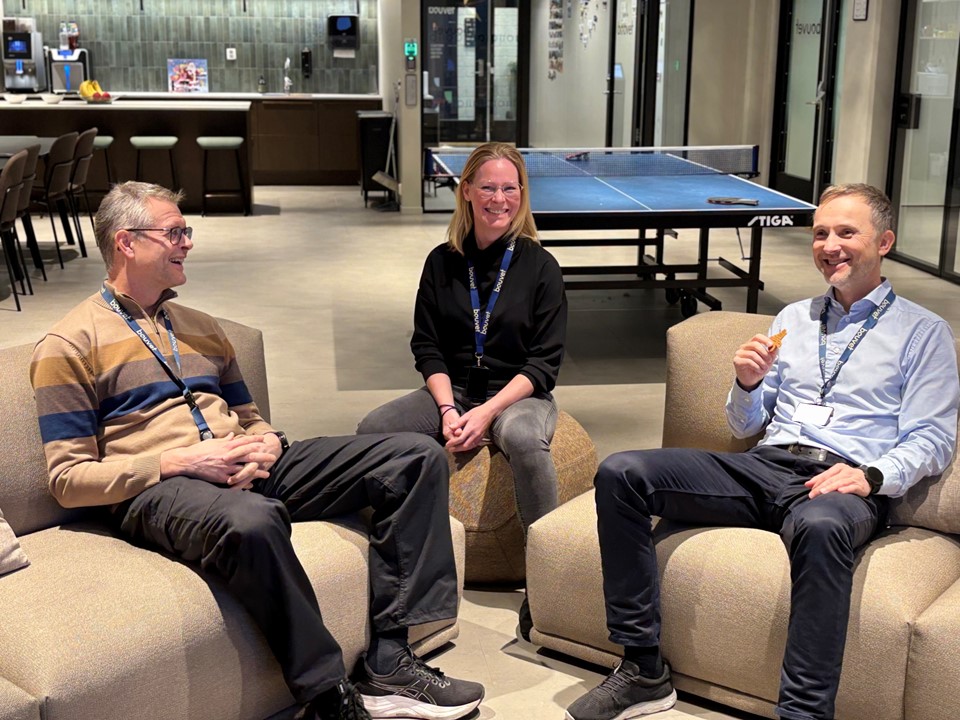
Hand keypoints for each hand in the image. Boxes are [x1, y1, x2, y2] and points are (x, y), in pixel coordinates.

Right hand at [160, 433, 277, 487]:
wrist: (187, 461)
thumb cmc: (200, 450)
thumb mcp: (213, 441)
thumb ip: (226, 439)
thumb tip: (234, 435)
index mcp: (226, 446)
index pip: (244, 441)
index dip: (255, 440)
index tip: (264, 439)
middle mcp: (228, 456)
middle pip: (249, 455)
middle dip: (262, 456)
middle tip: (272, 457)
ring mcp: (225, 467)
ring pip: (245, 469)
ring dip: (257, 472)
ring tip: (267, 474)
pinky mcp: (221, 477)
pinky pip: (236, 480)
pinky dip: (244, 482)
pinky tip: (252, 484)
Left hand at [445, 404, 495, 452]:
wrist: (489, 412)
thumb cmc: (478, 412)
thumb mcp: (466, 415)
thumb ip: (458, 423)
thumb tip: (450, 427)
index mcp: (470, 429)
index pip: (460, 439)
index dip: (453, 443)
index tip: (447, 444)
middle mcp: (475, 434)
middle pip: (464, 445)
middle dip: (456, 448)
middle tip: (450, 449)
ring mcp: (479, 436)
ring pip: (470, 447)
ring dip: (462, 449)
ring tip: (455, 449)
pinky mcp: (482, 437)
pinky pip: (474, 445)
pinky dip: (468, 447)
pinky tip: (464, 447)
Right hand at [733, 333, 778, 390]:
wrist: (752, 379)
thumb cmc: (759, 367)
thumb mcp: (769, 359)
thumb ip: (773, 351)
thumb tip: (777, 344)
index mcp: (752, 344)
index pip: (757, 337)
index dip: (765, 340)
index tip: (771, 345)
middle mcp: (744, 347)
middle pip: (755, 344)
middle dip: (765, 353)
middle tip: (770, 361)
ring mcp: (739, 353)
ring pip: (752, 354)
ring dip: (761, 362)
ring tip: (764, 368)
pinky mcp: (736, 361)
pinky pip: (748, 361)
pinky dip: (756, 366)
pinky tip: (759, 370)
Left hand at [805, 464, 870, 498]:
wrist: (868, 480)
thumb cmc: (848, 478)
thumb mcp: (835, 476)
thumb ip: (822, 479)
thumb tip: (807, 484)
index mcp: (838, 467)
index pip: (825, 475)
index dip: (817, 482)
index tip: (810, 489)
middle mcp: (846, 471)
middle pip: (831, 479)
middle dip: (821, 487)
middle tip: (813, 494)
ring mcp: (853, 477)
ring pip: (840, 482)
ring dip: (831, 487)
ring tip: (823, 492)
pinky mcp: (860, 485)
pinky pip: (852, 487)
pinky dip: (846, 489)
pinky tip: (840, 491)